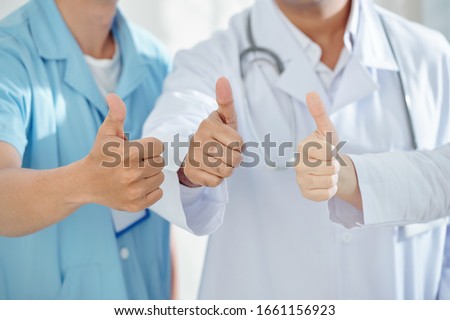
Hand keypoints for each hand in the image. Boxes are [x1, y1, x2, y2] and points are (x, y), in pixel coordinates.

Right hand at [82, 94, 164, 211]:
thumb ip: (116, 114)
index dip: (149, 145)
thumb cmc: (100, 154)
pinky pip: (158, 193)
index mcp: (127, 154)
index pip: (158, 145)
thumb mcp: (106, 133)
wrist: (85, 183)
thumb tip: (113, 96)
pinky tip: (135, 185)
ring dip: (150, 174)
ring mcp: (133, 192)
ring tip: (133, 173)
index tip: (136, 149)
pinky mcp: (135, 205)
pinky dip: (150, 189)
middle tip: (133, 162)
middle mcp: (131, 174)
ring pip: (160, 177)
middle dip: (149, 159)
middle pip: (160, 162)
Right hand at [182, 77, 242, 186]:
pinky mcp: (191, 173)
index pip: (239, 143)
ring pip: (226, 172)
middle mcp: (198, 140)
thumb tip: (222, 79)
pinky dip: (218, 179)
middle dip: (235, 159)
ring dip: (228, 169)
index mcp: (207, 124)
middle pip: (234, 159)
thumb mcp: (225, 117)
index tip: (230, 140)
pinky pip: (216, 182)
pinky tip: (211, 170)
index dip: (239, 145)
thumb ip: (226, 100)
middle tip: (226, 153)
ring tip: (219, 161)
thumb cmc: (218, 134)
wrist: (198, 152)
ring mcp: (192, 157)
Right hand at [295, 92, 340, 200]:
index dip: (333, 152)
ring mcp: (300, 180)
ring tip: (328, 173)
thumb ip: (319, 112)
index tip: (328, 150)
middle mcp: (297, 164)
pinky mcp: (305, 193)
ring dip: (334, 178)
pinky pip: (325, 195)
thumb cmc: (328, 148)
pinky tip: (326, 183)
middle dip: (336, 166)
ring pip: (328, 182)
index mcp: (301, 147)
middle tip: (330, 163)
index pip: (326, 152)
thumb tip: (310, 92)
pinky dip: (331, 190)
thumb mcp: (327, 129)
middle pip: (329, 169)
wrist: (332, 167)